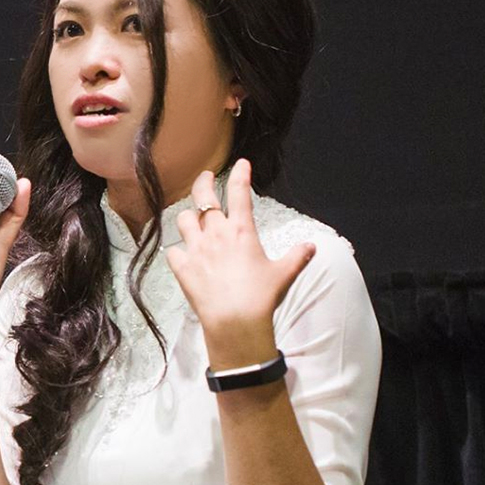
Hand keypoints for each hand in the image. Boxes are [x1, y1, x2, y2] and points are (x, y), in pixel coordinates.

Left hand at [167, 159, 315, 368]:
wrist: (235, 321)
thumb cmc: (261, 297)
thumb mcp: (284, 274)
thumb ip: (297, 257)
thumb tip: (311, 246)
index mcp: (242, 231)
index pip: (239, 193)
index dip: (240, 174)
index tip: (241, 163)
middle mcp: (216, 234)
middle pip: (203, 197)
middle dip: (204, 183)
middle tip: (206, 178)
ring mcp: (196, 249)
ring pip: (184, 219)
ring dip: (188, 217)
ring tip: (192, 218)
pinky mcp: (183, 268)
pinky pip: (173, 251)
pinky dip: (177, 251)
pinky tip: (182, 255)